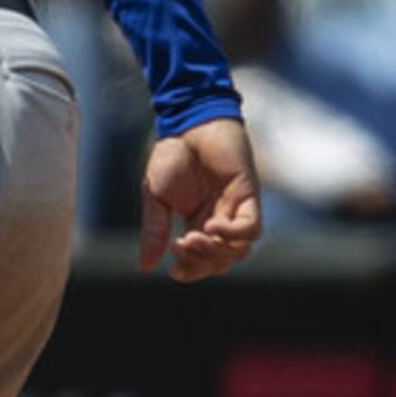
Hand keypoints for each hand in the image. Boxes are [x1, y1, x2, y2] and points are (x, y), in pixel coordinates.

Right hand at [140, 117, 260, 282]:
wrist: (188, 125)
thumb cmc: (171, 156)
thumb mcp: (154, 199)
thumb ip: (154, 232)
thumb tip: (145, 267)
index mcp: (197, 223)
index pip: (201, 262)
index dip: (190, 271)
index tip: (173, 267)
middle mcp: (219, 220)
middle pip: (221, 262)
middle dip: (200, 263)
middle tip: (179, 245)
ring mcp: (235, 209)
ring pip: (238, 251)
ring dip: (214, 253)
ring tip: (191, 238)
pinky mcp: (248, 195)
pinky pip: (250, 229)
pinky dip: (232, 235)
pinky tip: (212, 227)